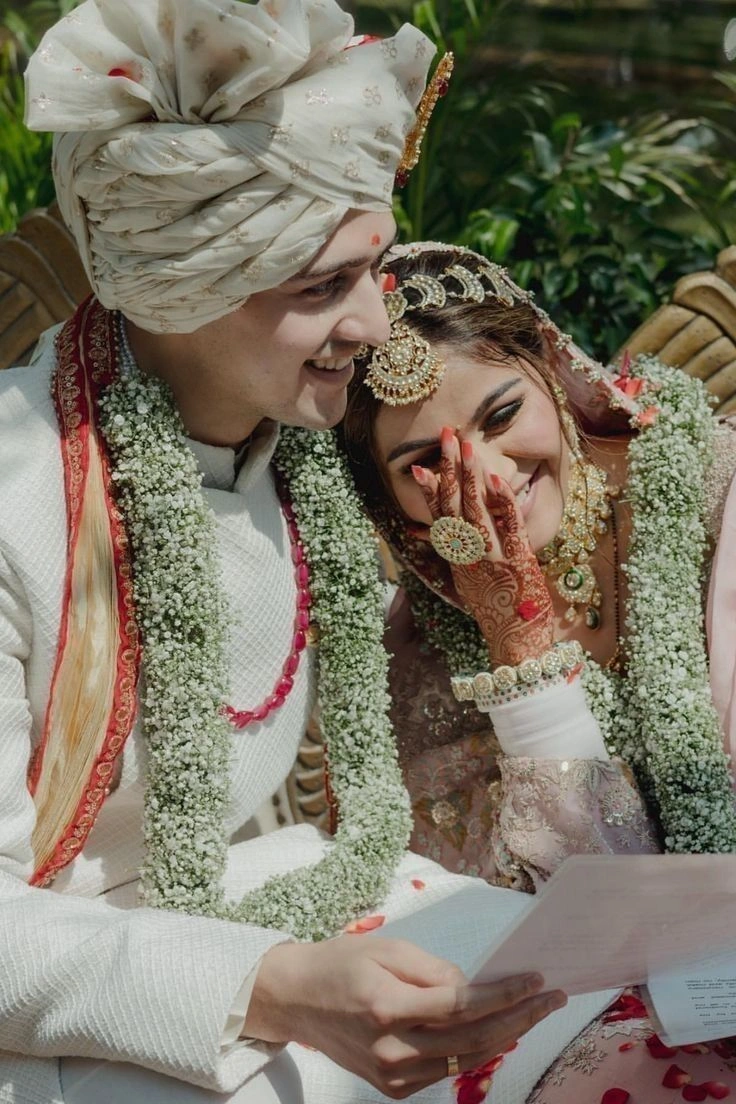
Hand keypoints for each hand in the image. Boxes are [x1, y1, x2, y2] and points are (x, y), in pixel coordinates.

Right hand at [245, 937, 565, 1099]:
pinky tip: (498, 1031)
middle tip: (551, 999)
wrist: (295, 999)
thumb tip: (475, 986)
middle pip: (473, 1038)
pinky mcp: (392, 1087)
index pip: (463, 1005)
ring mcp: (392, 1075)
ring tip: (534, 1013)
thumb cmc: (341, 964)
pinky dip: (476, 1050)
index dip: (505, 994)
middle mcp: (392, 1048)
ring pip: (466, 1059)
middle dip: (520, 1018)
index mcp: (387, 1007)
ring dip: (506, 1036)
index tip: (535, 979)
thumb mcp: (386, 949)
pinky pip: (446, 1070)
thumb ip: (433, 970)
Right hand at [412, 426, 553, 666]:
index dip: (429, 491)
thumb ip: (454, 555)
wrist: (516, 645)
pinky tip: (495, 479)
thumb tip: (428, 534)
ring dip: (470, 477)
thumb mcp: (468, 584)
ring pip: (476, 511)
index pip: (439, 519)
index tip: (418, 466)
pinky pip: (507, 527)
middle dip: (449, 469)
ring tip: (466, 447)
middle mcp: (469, 557)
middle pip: (454, 507)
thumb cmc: (497, 613)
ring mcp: (491, 558)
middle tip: (446, 436)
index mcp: (458, 560)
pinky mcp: (516, 561)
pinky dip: (501, 502)